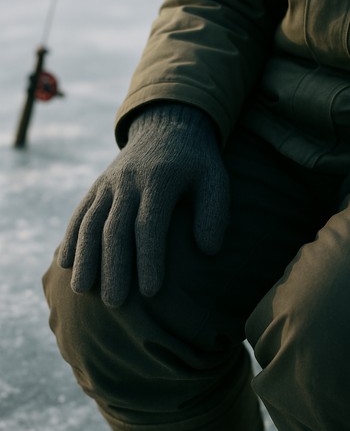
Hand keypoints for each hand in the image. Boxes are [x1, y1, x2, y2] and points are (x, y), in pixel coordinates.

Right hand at [57, 104, 229, 306]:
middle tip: (114, 303)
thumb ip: (214, 212)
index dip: (149, 258)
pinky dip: (71, 237)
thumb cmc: (196, 163)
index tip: (150, 292)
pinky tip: (65, 262)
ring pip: (91, 221)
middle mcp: (129, 181)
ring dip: (85, 256)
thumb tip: (207, 251)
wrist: (166, 128)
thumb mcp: (216, 179)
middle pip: (115, 228)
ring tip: (81, 289)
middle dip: (113, 266)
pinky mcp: (98, 186)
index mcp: (160, 180)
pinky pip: (80, 212)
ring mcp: (109, 183)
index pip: (150, 224)